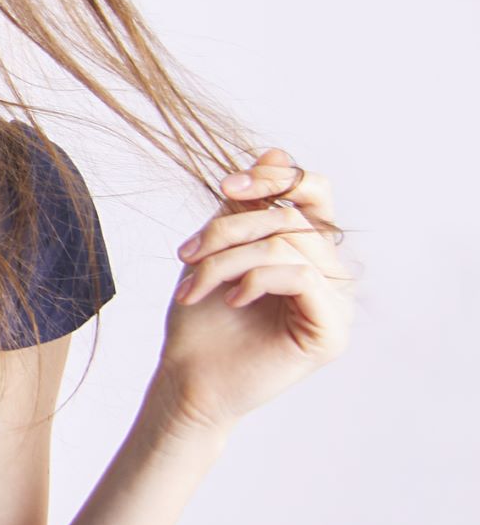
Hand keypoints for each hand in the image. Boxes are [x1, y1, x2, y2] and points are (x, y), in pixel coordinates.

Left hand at [155, 147, 355, 435]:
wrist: (188, 375)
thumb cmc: (200, 314)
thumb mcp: (216, 245)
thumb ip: (246, 205)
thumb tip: (276, 150)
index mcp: (306, 247)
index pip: (314, 191)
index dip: (276, 177)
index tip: (226, 187)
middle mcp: (330, 272)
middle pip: (293, 216)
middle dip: (230, 228)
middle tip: (188, 253)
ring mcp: (336, 303)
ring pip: (289, 244)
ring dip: (228, 259)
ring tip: (194, 284)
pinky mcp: (332, 331)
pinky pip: (301, 277)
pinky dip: (255, 279)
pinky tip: (229, 298)